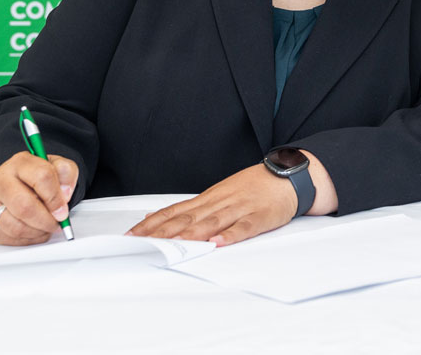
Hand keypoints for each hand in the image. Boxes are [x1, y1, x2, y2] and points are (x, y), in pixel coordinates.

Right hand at [0, 151, 77, 245]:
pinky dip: (27, 239)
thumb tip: (64, 193)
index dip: (56, 198)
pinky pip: (8, 237)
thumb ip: (67, 173)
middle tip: (56, 222)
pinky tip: (35, 230)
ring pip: (15, 226)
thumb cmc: (38, 176)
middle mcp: (0, 180)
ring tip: (46, 227)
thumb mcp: (58, 167)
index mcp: (21, 163)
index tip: (63, 209)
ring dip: (37, 232)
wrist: (17, 183)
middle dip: (46, 220)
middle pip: (24, 206)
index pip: (42, 178)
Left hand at [127, 163, 299, 245]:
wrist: (287, 175)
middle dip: (163, 233)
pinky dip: (230, 235)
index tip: (132, 236)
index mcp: (208, 198)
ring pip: (211, 223)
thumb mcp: (219, 193)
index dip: (152, 224)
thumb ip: (190, 208)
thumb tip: (157, 216)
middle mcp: (220, 202)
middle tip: (143, 244)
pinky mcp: (260, 217)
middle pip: (187, 219)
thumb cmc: (253, 186)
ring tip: (173, 246)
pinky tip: (218, 242)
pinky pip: (244, 227)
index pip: (174, 211)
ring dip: (191, 235)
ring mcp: (240, 209)